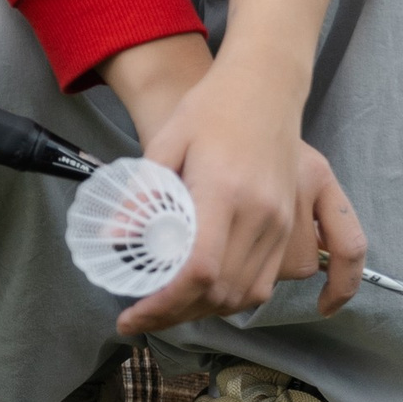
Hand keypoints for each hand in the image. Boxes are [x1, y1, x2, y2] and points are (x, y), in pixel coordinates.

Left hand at [102, 47, 364, 334]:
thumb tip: (113, 239)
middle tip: (143, 315)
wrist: (265, 85)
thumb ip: (142, 193)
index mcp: (225, 190)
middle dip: (178, 315)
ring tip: (171, 307)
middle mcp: (261, 213)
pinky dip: (236, 299)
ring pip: (247, 295)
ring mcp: (281, 222)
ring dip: (207, 312)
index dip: (165, 305)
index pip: (200, 270)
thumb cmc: (212, 108)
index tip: (133, 316)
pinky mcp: (289, 225)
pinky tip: (209, 295)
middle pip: (221, 292)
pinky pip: (267, 282)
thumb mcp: (167, 141)